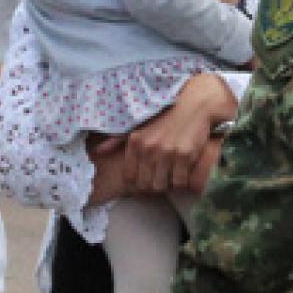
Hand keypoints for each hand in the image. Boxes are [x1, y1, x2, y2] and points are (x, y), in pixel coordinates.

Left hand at [124, 74, 237, 193]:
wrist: (194, 106)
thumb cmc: (166, 116)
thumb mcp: (139, 125)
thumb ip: (117, 139)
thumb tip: (98, 151)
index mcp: (135, 142)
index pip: (130, 178)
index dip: (140, 181)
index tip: (149, 176)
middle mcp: (148, 148)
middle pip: (146, 186)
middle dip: (155, 185)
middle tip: (163, 177)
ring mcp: (166, 152)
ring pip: (163, 186)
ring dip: (169, 184)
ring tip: (174, 174)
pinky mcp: (184, 156)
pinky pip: (181, 182)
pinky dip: (184, 182)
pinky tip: (185, 171)